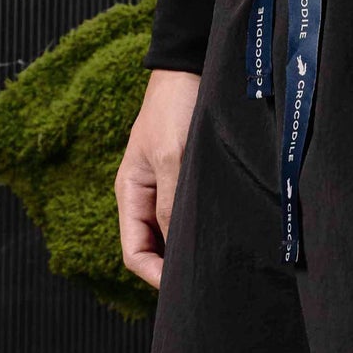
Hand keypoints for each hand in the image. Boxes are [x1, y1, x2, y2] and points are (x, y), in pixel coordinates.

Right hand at [115, 68, 200, 288]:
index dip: (154, 275)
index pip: (134, 252)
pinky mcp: (187, 174)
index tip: (183, 286)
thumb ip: (170, 203)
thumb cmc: (174, 107)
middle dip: (174, 266)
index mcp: (130, 193)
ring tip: (216, 261)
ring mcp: (166, 184)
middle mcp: (146, 194)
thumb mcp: (171, 156)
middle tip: (206, 281)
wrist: (190, 66)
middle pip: (154, 246)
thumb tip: (177, 249)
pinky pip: (189, 210)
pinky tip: (222, 230)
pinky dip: (200, 223)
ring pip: (173, 231)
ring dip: (189, 244)